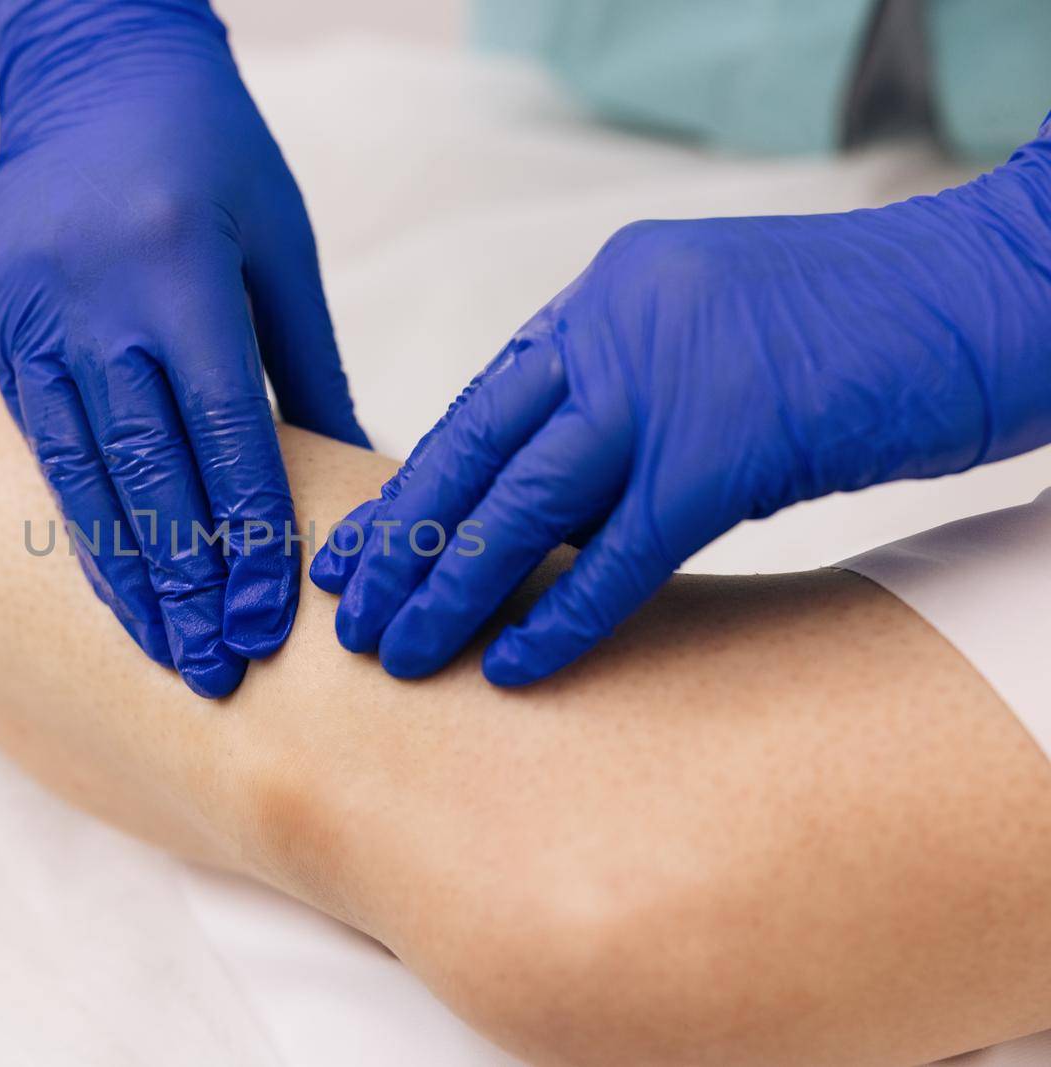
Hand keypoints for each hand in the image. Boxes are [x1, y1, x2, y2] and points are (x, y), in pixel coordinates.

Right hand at [0, 0, 366, 697]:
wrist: (88, 68)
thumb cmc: (212, 150)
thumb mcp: (280, 243)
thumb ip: (309, 364)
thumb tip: (355, 473)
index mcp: (177, 269)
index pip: (222, 434)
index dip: (250, 535)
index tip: (272, 619)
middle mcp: (94, 301)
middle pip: (147, 472)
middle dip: (186, 583)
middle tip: (218, 672)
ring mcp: (34, 319)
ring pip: (83, 476)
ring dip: (128, 576)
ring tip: (166, 655)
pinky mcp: (0, 332)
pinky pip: (43, 450)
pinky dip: (83, 523)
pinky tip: (112, 584)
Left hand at [313, 116, 1050, 685]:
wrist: (994, 289)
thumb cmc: (867, 325)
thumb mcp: (714, 335)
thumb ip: (629, 395)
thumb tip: (558, 491)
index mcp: (609, 296)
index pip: (482, 407)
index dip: (416, 487)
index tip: (358, 549)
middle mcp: (619, 326)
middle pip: (474, 453)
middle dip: (402, 543)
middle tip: (347, 620)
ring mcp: (669, 382)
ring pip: (522, 504)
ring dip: (453, 589)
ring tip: (401, 658)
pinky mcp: (729, 447)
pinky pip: (622, 551)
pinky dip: (564, 615)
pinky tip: (514, 667)